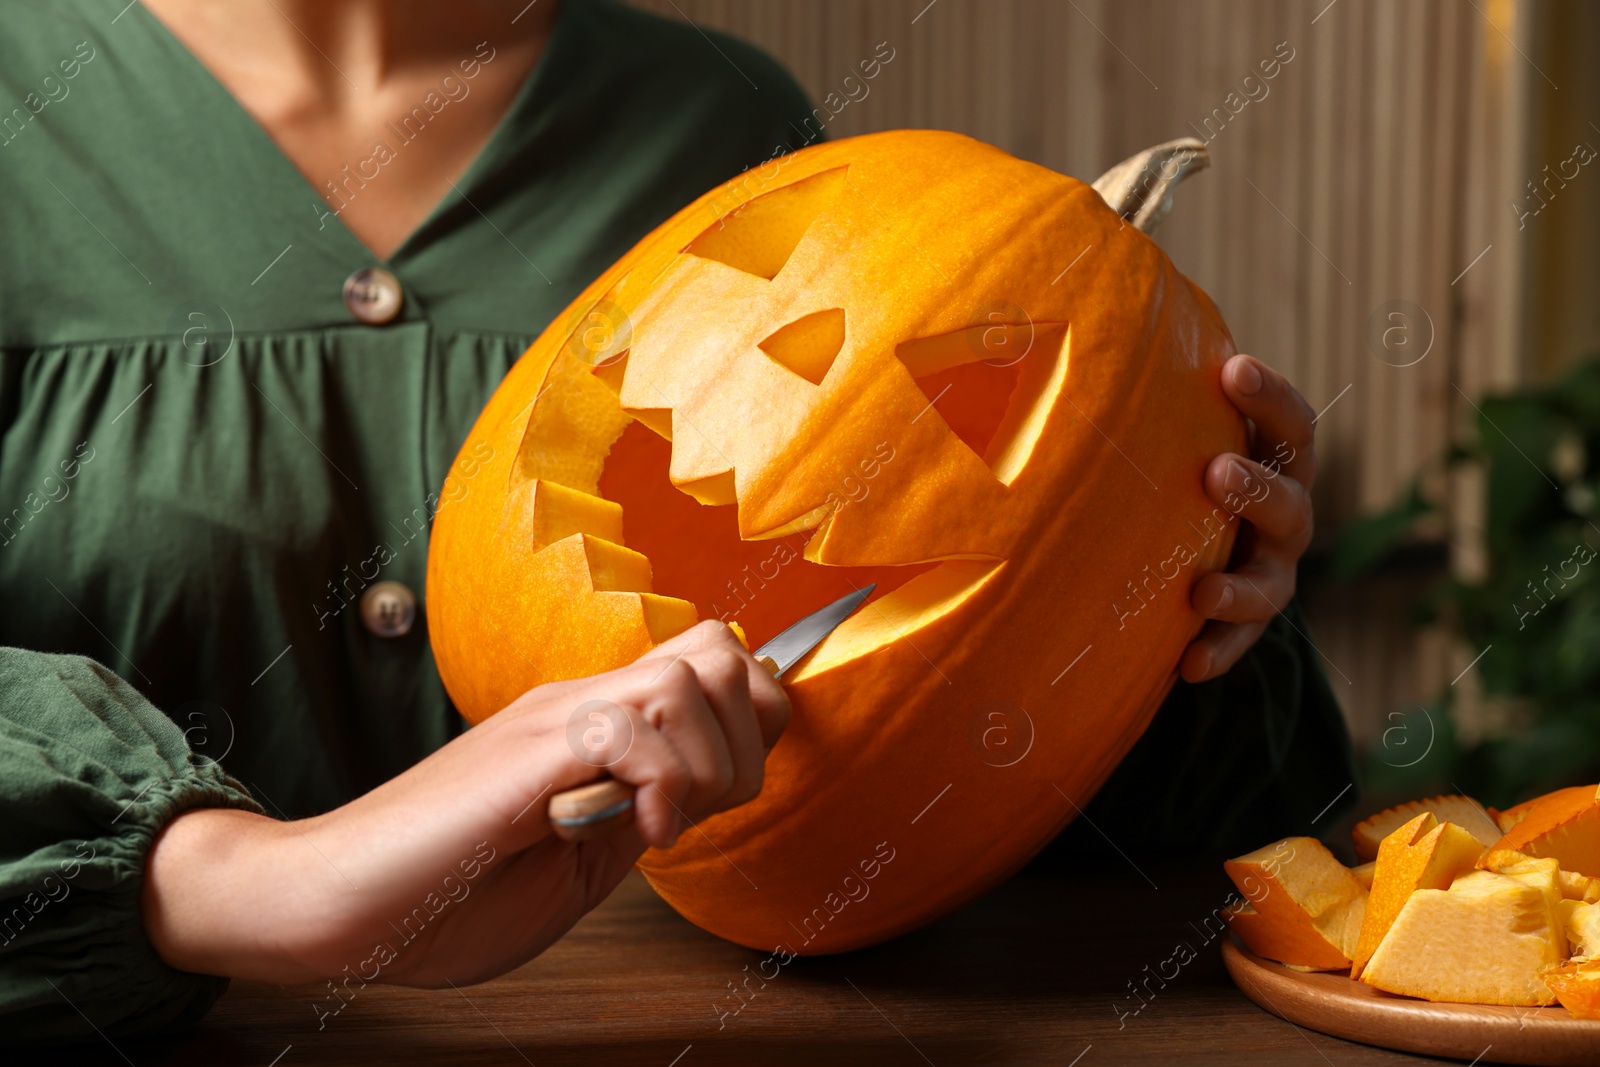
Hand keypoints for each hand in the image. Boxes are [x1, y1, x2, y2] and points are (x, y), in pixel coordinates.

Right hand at [141, 620, 788, 988]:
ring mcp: (550, 720)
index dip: (749, 720)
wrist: (333, 903)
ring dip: (701, 766)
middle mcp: (577, 703)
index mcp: (592, 725)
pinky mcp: (524, 753)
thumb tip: (699, 794)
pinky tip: (625, 834)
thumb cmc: (440, 895)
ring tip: (656, 826)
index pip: (712, 664)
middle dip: (743, 738)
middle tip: (697, 811)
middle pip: (720, 650)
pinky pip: (628, 728)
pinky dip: (655, 785)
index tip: (719, 794)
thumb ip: (635, 818)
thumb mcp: (578, 862)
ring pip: (688, 679)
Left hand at [1180, 354, 1316, 682]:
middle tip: (1216, 471)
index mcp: (1276, 459)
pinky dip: (1218, 653)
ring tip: (1203, 591)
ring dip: (1239, 587)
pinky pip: (1240, 643)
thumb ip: (1158, 395)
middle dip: (1256, 487)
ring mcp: (1271, 570)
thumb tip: (1071, 328)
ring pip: (1272, 582)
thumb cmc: (1182, 467)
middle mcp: (1285, 514)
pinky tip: (1189, 666)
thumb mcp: (1180, 432)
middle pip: (1290, 499)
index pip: (1290, 424)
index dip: (1268, 395)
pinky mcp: (1249, 621)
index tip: (1233, 367)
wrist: (1207, 548)